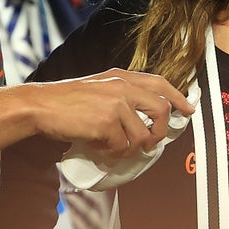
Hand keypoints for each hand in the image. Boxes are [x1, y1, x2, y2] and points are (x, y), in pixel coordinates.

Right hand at [31, 68, 192, 158]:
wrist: (40, 105)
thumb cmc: (65, 100)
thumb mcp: (98, 87)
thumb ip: (121, 95)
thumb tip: (143, 118)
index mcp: (122, 76)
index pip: (161, 83)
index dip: (179, 97)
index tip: (188, 110)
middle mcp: (123, 86)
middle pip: (162, 110)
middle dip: (160, 132)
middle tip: (150, 143)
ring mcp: (116, 104)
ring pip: (143, 135)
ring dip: (130, 148)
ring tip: (112, 146)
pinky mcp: (106, 123)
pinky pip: (122, 146)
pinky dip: (111, 152)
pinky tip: (97, 145)